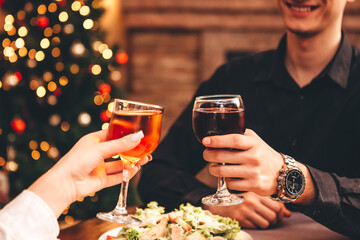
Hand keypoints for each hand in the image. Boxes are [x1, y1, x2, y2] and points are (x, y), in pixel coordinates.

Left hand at [28, 129, 150, 217]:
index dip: (125, 133)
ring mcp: (99, 167)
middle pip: (119, 150)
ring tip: (145, 159)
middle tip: (146, 148)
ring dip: (132, 162)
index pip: (113, 134)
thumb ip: (121, 145)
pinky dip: (127, 174)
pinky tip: (136, 170)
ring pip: (120, 164)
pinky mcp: (101, 180)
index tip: (138, 132)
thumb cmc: (77, 161)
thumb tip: (138, 136)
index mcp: (94, 140)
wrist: (64, 184)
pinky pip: (117, 176)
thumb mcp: (101, 149)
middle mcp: (97, 153)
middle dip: (132, 149)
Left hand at [202, 129, 283, 195]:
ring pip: (223, 171)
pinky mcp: (253, 185)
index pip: (234, 140)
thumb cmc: (263, 155)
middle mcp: (254, 157)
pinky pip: (230, 184)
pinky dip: (226, 180)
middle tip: (206, 154)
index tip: (205, 141)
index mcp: (254, 144)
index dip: (217, 140)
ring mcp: (254, 172)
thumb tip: (215, 137)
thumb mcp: (255, 141)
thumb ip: (239, 136)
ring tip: (213, 167)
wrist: (283, 174)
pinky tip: (228, 177)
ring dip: (213, 169)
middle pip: (223, 156)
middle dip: (209, 155)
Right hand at [203, 192, 290, 228]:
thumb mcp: (255, 197)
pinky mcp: (241, 219)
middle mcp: (251, 201)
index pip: (277, 206)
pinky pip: (256, 227)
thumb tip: (288, 214)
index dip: (281, 214)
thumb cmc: (240, 200)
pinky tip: (253, 222)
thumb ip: (271, 204)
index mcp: (256, 193)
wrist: (220, 204)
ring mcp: (246, 211)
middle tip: (271, 220)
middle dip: (274, 221)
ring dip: (266, 224)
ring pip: (266, 224)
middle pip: (273, 216)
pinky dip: (257, 226)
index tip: (279, 215)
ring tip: (261, 220)